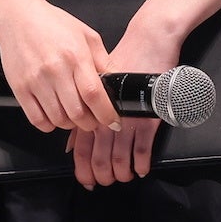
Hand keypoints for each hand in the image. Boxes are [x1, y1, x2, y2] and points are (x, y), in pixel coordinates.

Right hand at [0, 0, 119, 136]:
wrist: (18, 17)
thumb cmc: (53, 24)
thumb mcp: (86, 35)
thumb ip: (103, 60)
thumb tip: (117, 82)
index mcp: (76, 56)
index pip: (93, 94)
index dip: (106, 113)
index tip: (113, 121)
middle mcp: (55, 70)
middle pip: (77, 112)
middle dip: (90, 123)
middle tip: (94, 120)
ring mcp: (35, 81)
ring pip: (58, 119)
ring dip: (71, 124)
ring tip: (75, 116)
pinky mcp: (20, 89)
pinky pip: (37, 119)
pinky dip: (49, 125)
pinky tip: (55, 115)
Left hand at [69, 7, 184, 187]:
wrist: (149, 40)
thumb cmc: (125, 58)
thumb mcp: (97, 82)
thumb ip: (84, 111)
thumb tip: (71, 142)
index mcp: (92, 109)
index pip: (81, 147)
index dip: (83, 169)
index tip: (86, 180)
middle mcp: (106, 117)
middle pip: (99, 158)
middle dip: (102, 176)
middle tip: (106, 181)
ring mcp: (127, 118)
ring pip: (119, 158)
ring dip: (122, 173)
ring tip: (126, 176)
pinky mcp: (148, 117)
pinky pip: (142, 150)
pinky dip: (141, 163)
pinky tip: (142, 169)